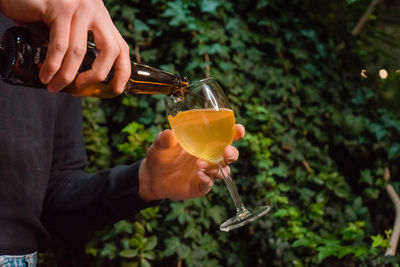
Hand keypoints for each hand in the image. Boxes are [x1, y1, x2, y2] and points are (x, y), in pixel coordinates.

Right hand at [0, 0, 129, 92]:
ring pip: (79, 51)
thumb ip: (76, 41)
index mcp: (100, 16)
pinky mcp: (59, 8)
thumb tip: (77, 76)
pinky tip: (46, 75)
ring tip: (54, 87)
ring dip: (67, 75)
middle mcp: (94, 10)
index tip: (117, 89)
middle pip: (110, 50)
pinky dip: (53, 65)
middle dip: (96, 75)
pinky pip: (59, 46)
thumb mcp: (66, 24)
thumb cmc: (38, 7)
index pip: (121, 47)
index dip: (122, 71)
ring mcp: (78, 7)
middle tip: (81, 87)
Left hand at [138, 124, 244, 201]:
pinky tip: (198, 174)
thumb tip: (169, 134)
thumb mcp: (160, 144)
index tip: (238, 129)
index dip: (235, 133)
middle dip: (232, 153)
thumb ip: (165, 139)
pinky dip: (207, 179)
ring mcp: (207, 171)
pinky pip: (210, 183)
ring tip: (199, 164)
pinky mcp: (201, 185)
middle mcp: (209, 156)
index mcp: (204, 142)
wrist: (152, 177)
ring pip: (223, 170)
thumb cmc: (160, 156)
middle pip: (230, 154)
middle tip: (226, 152)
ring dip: (215, 167)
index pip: (225, 135)